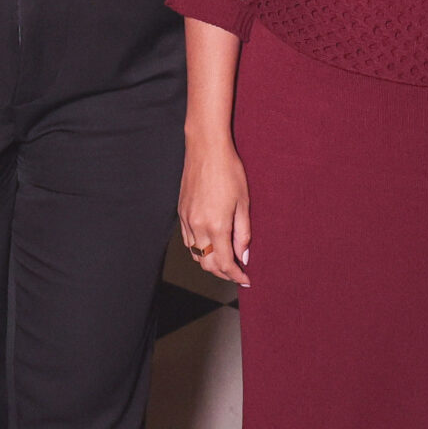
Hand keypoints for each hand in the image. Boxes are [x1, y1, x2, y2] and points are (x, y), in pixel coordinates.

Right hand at [178, 134, 251, 287]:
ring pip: (195, 254)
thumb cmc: (229, 171)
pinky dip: (199, 249)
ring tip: (225, 260)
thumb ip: (243, 233)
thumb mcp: (243, 203)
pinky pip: (187, 240)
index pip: (224, 262)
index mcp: (216, 226)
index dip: (236, 275)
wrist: (206, 149)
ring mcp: (186, 220)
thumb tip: (243, 256)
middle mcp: (197, 226)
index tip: (246, 280)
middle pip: (207, 264)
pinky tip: (210, 244)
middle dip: (222, 273)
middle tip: (237, 273)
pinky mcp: (181, 212)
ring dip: (209, 262)